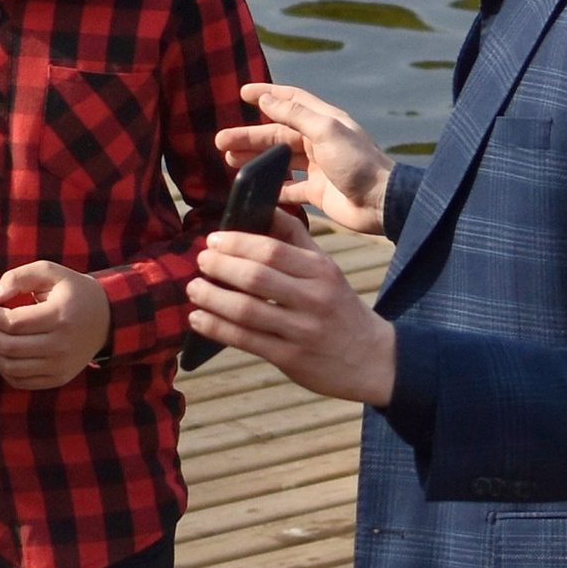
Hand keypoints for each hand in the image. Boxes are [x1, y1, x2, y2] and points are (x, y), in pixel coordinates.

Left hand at [0, 261, 111, 389]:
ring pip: (10, 367)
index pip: (12, 323)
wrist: (106, 318)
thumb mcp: (50, 272)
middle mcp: (61, 345)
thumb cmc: (73, 291)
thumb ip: (18, 277)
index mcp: (59, 316)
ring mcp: (60, 366)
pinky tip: (5, 351)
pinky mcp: (58, 379)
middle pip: (8, 347)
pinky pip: (20, 381)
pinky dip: (5, 368)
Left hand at [188, 224, 398, 405]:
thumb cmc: (339, 306)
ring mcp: (302, 331)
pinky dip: (216, 328)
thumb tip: (262, 207)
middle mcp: (314, 299)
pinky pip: (245, 340)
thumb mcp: (327, 269)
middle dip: (220, 267)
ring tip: (193, 288)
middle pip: (256, 277)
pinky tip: (197, 319)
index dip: (237, 243)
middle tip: (200, 261)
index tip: (213, 239)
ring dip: (212, 297)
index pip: (272, 250)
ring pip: (246, 310)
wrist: (373, 360)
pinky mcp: (290, 358)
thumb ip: (296, 238)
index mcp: (322, 271)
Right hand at [217, 83, 391, 236]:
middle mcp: (320, 141)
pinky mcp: (318, 192)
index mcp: (324, 121)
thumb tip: (266, 99)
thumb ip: (296, 114)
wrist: (382, 203)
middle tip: (221, 141)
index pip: (291, 100)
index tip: (243, 92)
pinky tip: (255, 190)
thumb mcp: (326, 131)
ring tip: (230, 162)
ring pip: (279, 160)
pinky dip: (272, 188)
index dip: (267, 94)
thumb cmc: (358, 163)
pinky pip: (289, 188)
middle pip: (278, 134)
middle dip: (249, 136)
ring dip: (255, 159)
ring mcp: (318, 168)